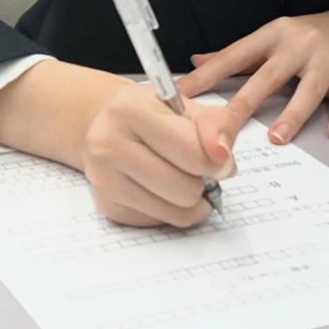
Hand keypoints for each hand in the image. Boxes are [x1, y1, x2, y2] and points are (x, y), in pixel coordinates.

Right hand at [81, 82, 237, 228]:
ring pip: (178, 213)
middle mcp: (110, 145)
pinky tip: (164, 189)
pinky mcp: (109, 207)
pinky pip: (163, 223)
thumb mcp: (184, 105)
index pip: (193, 153)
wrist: (108, 126)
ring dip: (192, 200)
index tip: (221, 158)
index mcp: (131, 110)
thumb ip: (214, 123)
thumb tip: (223, 154)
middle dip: (203, 182)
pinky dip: (173, 210)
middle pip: (186, 190)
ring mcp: (105, 180)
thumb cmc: (151, 115)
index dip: (219, 161)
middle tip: (198, 168)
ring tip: (184, 178)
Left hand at [176, 5, 328, 145]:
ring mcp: (328, 59)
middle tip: (221, 136)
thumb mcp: (277, 37)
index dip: (206, 76)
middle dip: (240, 109)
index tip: (181, 95)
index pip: (234, 56)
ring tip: (277, 138)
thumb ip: (238, 53)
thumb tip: (198, 61)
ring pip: (307, 89)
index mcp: (273, 35)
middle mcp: (299, 44)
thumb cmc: (318, 35)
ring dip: (291, 115)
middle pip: (265, 78)